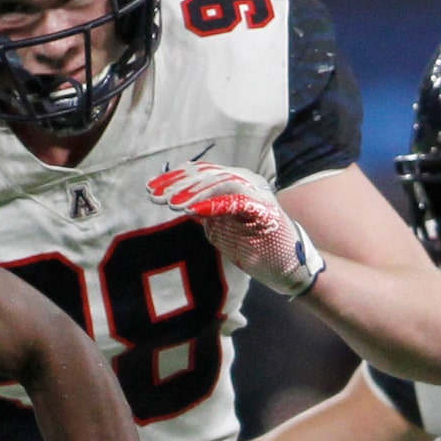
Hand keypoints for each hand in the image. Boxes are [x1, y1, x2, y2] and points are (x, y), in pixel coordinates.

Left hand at [149, 162, 323, 296]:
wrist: (290, 266)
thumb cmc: (257, 246)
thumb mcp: (222, 228)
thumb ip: (205, 213)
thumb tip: (177, 201)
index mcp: (235, 185)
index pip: (201, 175)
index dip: (175, 180)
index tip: (151, 190)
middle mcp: (246, 183)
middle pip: (208, 175)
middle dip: (179, 185)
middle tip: (155, 196)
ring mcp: (257, 194)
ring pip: (222, 182)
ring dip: (195, 193)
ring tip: (173, 204)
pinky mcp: (266, 209)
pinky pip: (238, 201)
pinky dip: (215, 204)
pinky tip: (194, 212)